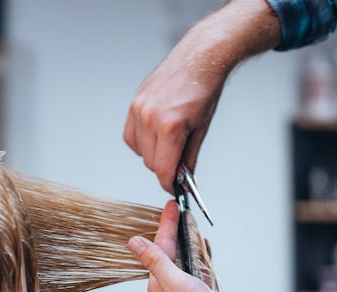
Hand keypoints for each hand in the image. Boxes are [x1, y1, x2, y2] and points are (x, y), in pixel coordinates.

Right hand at [123, 0, 281, 192]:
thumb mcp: (202, 129)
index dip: (168, 184)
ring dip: (153, 154)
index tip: (173, 188)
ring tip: (170, 142)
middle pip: (150, 163)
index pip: (162, 170)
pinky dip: (142, 142)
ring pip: (140, 152)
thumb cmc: (204, 89)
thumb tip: (182, 179)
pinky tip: (156, 134)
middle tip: (179, 165)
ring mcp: (139, 110)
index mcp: (170, 126)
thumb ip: (189, 158)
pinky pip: (131, 137)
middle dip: (164, 168)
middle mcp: (150, 118)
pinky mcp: (134, 105)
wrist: (199, 58)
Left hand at [128, 202, 242, 291]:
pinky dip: (201, 257)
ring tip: (191, 225)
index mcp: (158, 280)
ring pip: (185, 259)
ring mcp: (184, 290)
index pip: (161, 244)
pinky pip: (198, 270)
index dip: (166, 223)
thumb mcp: (173, 282)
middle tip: (179, 210)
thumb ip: (156, 260)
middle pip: (171, 249)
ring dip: (188, 241)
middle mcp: (169, 284)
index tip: (171, 205)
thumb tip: (134, 242)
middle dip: (175, 229)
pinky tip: (204, 251)